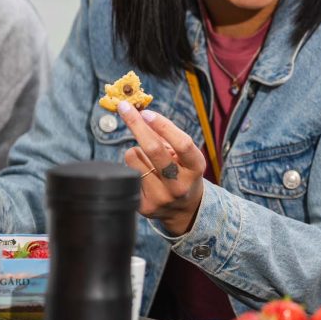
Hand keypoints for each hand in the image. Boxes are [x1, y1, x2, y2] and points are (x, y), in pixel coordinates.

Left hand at [117, 101, 205, 235]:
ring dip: (136, 152)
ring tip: (148, 161)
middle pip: (154, 150)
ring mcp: (161, 197)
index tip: (146, 112)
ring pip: (134, 158)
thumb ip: (167, 137)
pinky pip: (126, 172)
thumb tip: (141, 115)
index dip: (163, 126)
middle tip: (124, 108)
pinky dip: (132, 168)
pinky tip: (143, 176)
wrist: (185, 211)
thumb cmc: (183, 173)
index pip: (182, 144)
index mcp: (195, 169)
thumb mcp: (185, 157)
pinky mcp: (144, 206)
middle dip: (137, 125)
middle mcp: (180, 185)